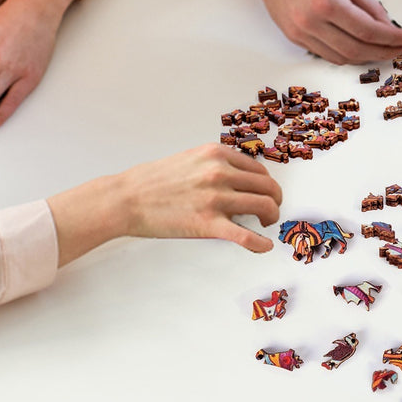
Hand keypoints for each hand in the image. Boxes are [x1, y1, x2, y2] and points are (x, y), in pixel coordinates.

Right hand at [49, 144, 283, 262]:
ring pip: (264, 206)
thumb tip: (240, 179)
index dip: (267, 184)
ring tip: (265, 224)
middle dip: (274, 200)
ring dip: (271, 217)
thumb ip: (217, 164)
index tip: (266, 193)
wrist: (127, 198)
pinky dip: (260, 243)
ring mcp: (215, 198)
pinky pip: (245, 236)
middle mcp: (220, 172)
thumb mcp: (192, 159)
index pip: (258, 169)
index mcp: (216, 155)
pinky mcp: (207, 224)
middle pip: (267, 186)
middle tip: (271, 211)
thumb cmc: (155, 180)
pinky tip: (264, 247)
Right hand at [250, 0, 401, 63]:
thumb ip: (368, 4)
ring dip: (365, 57)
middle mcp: (311, 22)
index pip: (368, 31)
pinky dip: (345, 54)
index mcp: (327, 2)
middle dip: (383, 52)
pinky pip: (325, 54)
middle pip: (356, 50)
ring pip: (341, 58)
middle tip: (399, 50)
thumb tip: (388, 26)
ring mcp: (299, 32)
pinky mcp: (293, 37)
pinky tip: (358, 47)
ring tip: (382, 49)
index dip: (392, 39)